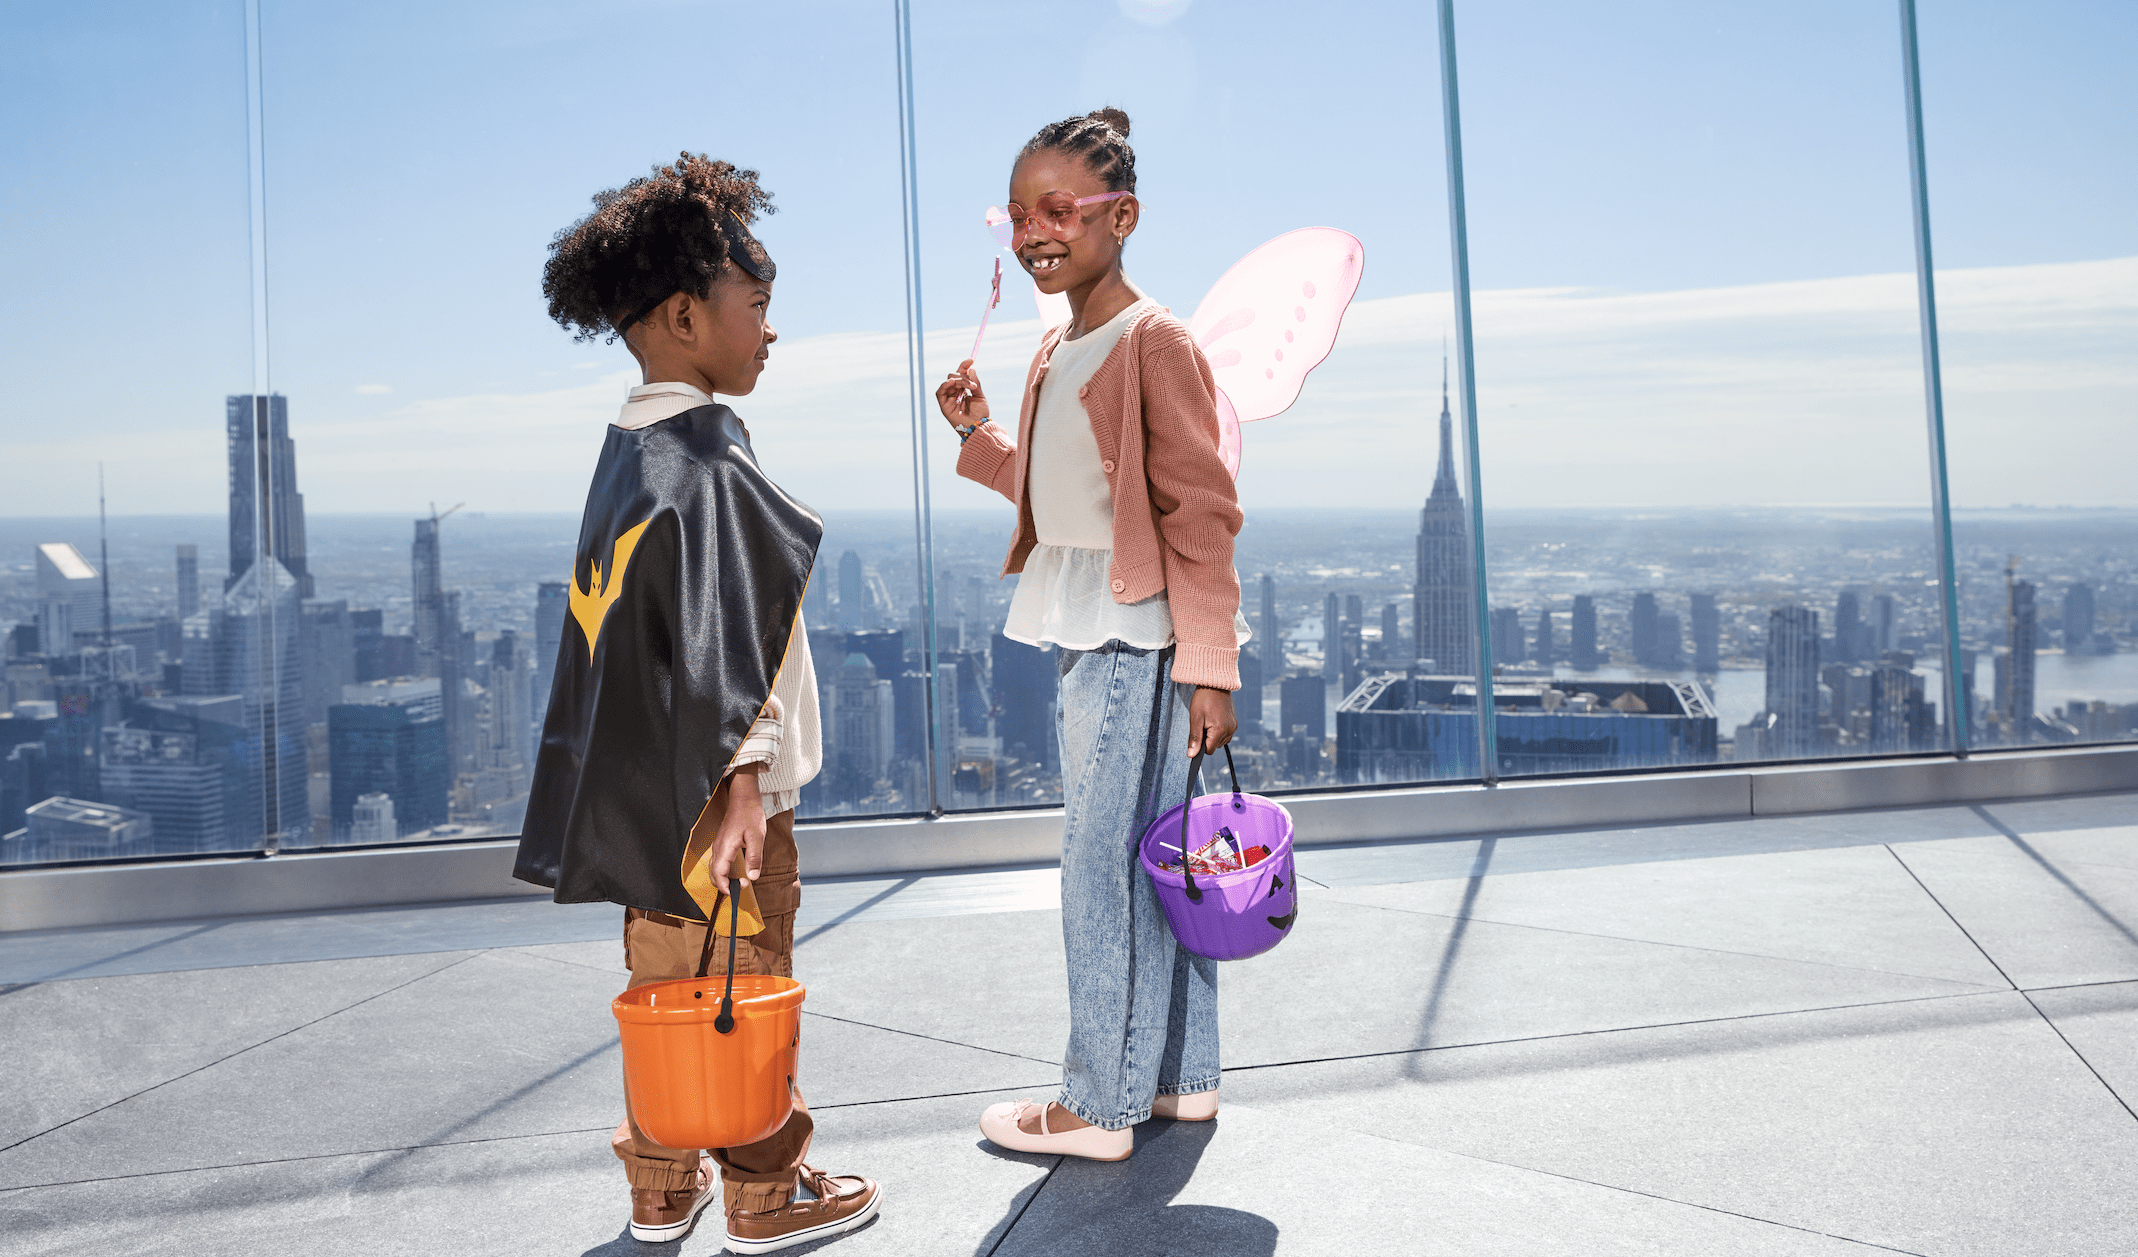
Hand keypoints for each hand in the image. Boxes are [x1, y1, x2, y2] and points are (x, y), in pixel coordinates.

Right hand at [707, 765, 767, 884]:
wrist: (743, 799)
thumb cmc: (750, 815)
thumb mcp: (757, 837)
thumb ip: (755, 858)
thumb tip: (753, 877)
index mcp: (725, 848)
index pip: (718, 874)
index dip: (724, 887)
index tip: (735, 893)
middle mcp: (718, 848)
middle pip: (712, 874)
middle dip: (722, 886)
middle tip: (739, 890)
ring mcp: (718, 845)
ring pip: (714, 868)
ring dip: (722, 879)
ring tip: (736, 884)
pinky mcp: (721, 843)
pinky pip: (717, 862)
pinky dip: (722, 872)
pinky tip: (733, 873)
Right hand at [935, 359, 988, 428]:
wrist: (979, 427)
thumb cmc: (980, 414)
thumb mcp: (980, 396)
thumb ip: (975, 383)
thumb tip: (971, 368)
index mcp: (963, 390)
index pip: (961, 374)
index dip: (964, 366)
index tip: (971, 359)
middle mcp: (955, 393)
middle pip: (954, 376)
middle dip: (963, 376)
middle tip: (973, 384)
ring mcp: (949, 398)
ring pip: (949, 381)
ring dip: (959, 380)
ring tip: (970, 386)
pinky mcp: (944, 405)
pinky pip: (940, 391)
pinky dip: (945, 385)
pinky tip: (953, 382)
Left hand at [1186, 687, 1236, 756]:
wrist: (1215, 684)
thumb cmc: (1203, 699)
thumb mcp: (1195, 719)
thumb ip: (1194, 738)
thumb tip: (1191, 755)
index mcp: (1219, 730)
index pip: (1209, 750)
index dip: (1201, 745)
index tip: (1197, 733)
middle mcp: (1229, 730)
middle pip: (1215, 746)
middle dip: (1207, 738)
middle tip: (1203, 723)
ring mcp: (1233, 727)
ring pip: (1220, 741)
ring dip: (1213, 735)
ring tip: (1209, 719)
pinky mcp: (1234, 723)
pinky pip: (1226, 734)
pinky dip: (1219, 731)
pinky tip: (1214, 719)